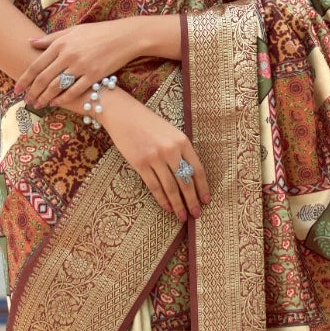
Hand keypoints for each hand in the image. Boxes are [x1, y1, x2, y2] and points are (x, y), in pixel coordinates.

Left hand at [13, 21, 147, 111]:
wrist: (124, 36)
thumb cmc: (98, 32)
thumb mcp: (73, 30)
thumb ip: (51, 38)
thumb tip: (30, 42)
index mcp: (61, 43)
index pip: (37, 64)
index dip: (25, 78)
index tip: (17, 88)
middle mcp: (68, 55)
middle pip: (44, 78)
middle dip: (32, 91)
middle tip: (25, 101)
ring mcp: (81, 66)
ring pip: (57, 86)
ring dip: (45, 97)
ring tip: (37, 105)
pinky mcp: (94, 75)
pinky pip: (75, 90)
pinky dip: (63, 98)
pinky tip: (55, 103)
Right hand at [101, 90, 209, 220]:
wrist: (123, 114)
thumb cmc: (148, 124)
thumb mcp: (171, 132)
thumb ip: (181, 151)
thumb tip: (189, 177)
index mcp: (182, 141)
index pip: (197, 169)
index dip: (203, 187)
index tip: (206, 200)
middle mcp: (170, 150)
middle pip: (185, 182)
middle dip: (192, 201)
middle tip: (196, 214)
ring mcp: (154, 157)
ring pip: (170, 187)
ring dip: (177, 204)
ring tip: (182, 216)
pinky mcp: (140, 164)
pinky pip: (154, 186)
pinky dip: (161, 199)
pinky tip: (167, 208)